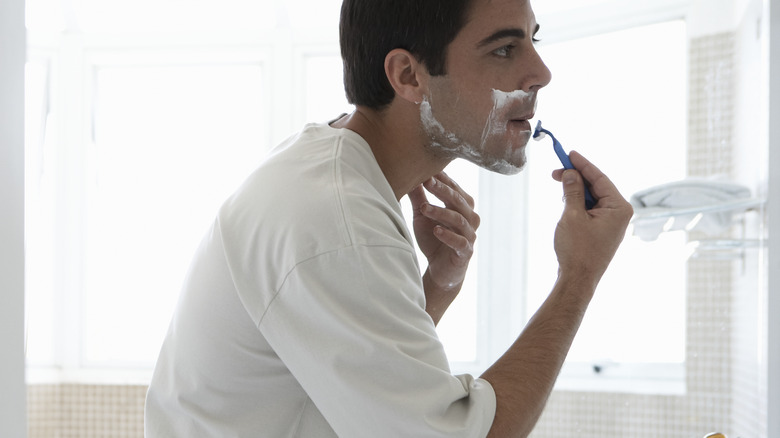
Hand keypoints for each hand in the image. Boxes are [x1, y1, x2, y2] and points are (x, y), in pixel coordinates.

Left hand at [407, 172, 479, 323]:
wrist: (440, 270)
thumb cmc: (433, 238)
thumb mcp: (422, 215)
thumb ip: (418, 197)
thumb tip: (409, 176)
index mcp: (462, 206)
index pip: (454, 188)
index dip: (442, 178)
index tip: (427, 169)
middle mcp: (470, 217)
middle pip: (458, 200)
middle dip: (442, 190)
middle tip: (427, 182)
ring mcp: (470, 235)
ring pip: (459, 219)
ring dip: (441, 212)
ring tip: (424, 208)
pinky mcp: (466, 252)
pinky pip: (460, 242)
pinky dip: (448, 235)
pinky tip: (436, 230)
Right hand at [551, 151, 632, 287]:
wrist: (578, 280)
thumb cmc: (578, 250)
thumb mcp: (572, 215)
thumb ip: (572, 191)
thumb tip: (571, 173)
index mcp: (619, 207)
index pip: (600, 178)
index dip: (583, 164)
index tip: (569, 153)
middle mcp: (620, 213)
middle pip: (597, 186)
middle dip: (577, 177)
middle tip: (557, 171)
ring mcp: (613, 223)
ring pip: (593, 197)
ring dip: (576, 190)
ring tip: (559, 186)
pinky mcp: (603, 230)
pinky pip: (592, 209)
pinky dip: (579, 203)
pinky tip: (566, 201)